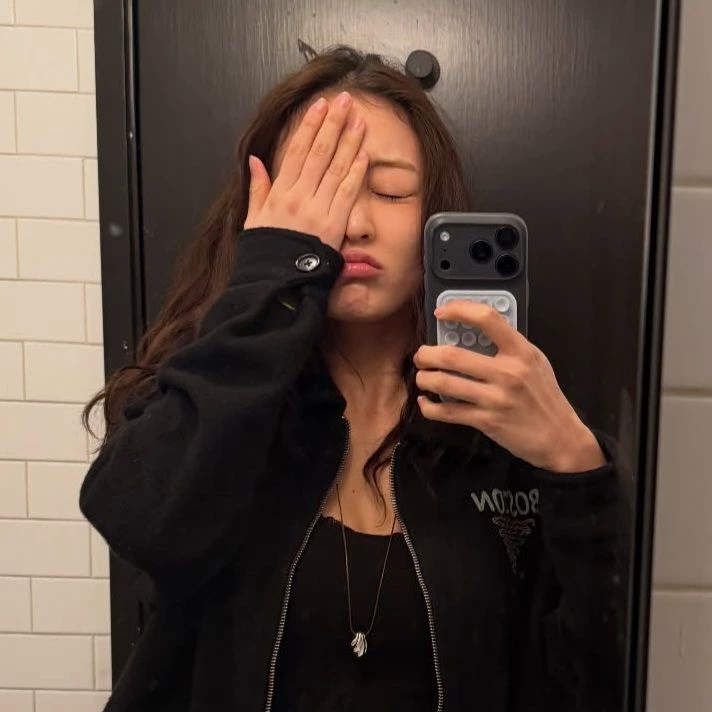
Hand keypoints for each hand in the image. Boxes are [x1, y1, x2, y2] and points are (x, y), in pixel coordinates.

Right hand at [243, 91, 367, 251]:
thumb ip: (257, 188)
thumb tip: (256, 161)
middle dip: (333, 124)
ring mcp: (318, 209)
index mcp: (279, 193)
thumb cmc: (266, 255)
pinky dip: (356, 172)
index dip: (310, 126)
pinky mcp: (334, 224)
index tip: (320, 106)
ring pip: (336, 168)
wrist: (276, 283)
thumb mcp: (254, 220)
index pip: (297, 151)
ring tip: (359, 120)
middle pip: (319, 152)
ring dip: (349, 141)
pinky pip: (348, 193)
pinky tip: (364, 154)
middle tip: (345, 101)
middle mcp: (299, 197)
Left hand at [413, 300, 606, 472]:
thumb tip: (474, 333)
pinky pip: (448, 412)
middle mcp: (508, 372)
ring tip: (422, 378)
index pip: (487, 319)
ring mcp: (496, 398)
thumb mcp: (535, 363)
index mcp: (520, 351)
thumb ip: (509, 347)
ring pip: (445, 382)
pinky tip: (426, 402)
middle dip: (427, 354)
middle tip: (421, 356)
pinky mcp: (487, 421)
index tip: (440, 312)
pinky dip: (430, 407)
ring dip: (425, 379)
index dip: (459, 310)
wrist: (560, 437)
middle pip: (452, 355)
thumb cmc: (545, 397)